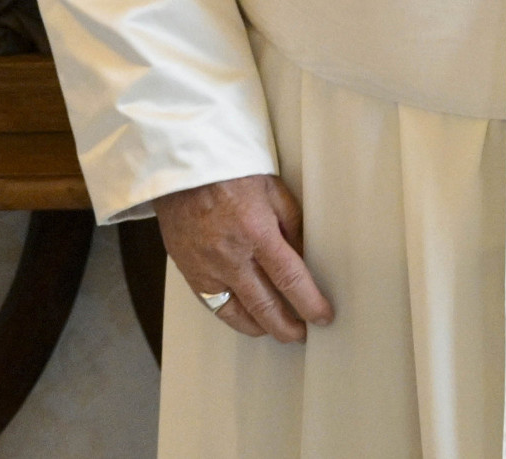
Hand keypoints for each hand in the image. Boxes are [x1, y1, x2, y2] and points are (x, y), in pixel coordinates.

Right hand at [151, 174, 334, 343]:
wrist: (182, 171)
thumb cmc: (231, 174)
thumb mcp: (274, 192)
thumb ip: (292, 227)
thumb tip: (305, 259)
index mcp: (257, 232)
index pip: (290, 279)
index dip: (310, 303)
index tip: (323, 316)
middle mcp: (231, 257)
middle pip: (265, 307)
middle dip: (287, 327)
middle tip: (302, 334)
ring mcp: (207, 269)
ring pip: (238, 314)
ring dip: (262, 327)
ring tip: (278, 329)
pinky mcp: (191, 273)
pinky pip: (215, 306)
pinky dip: (234, 317)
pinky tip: (248, 318)